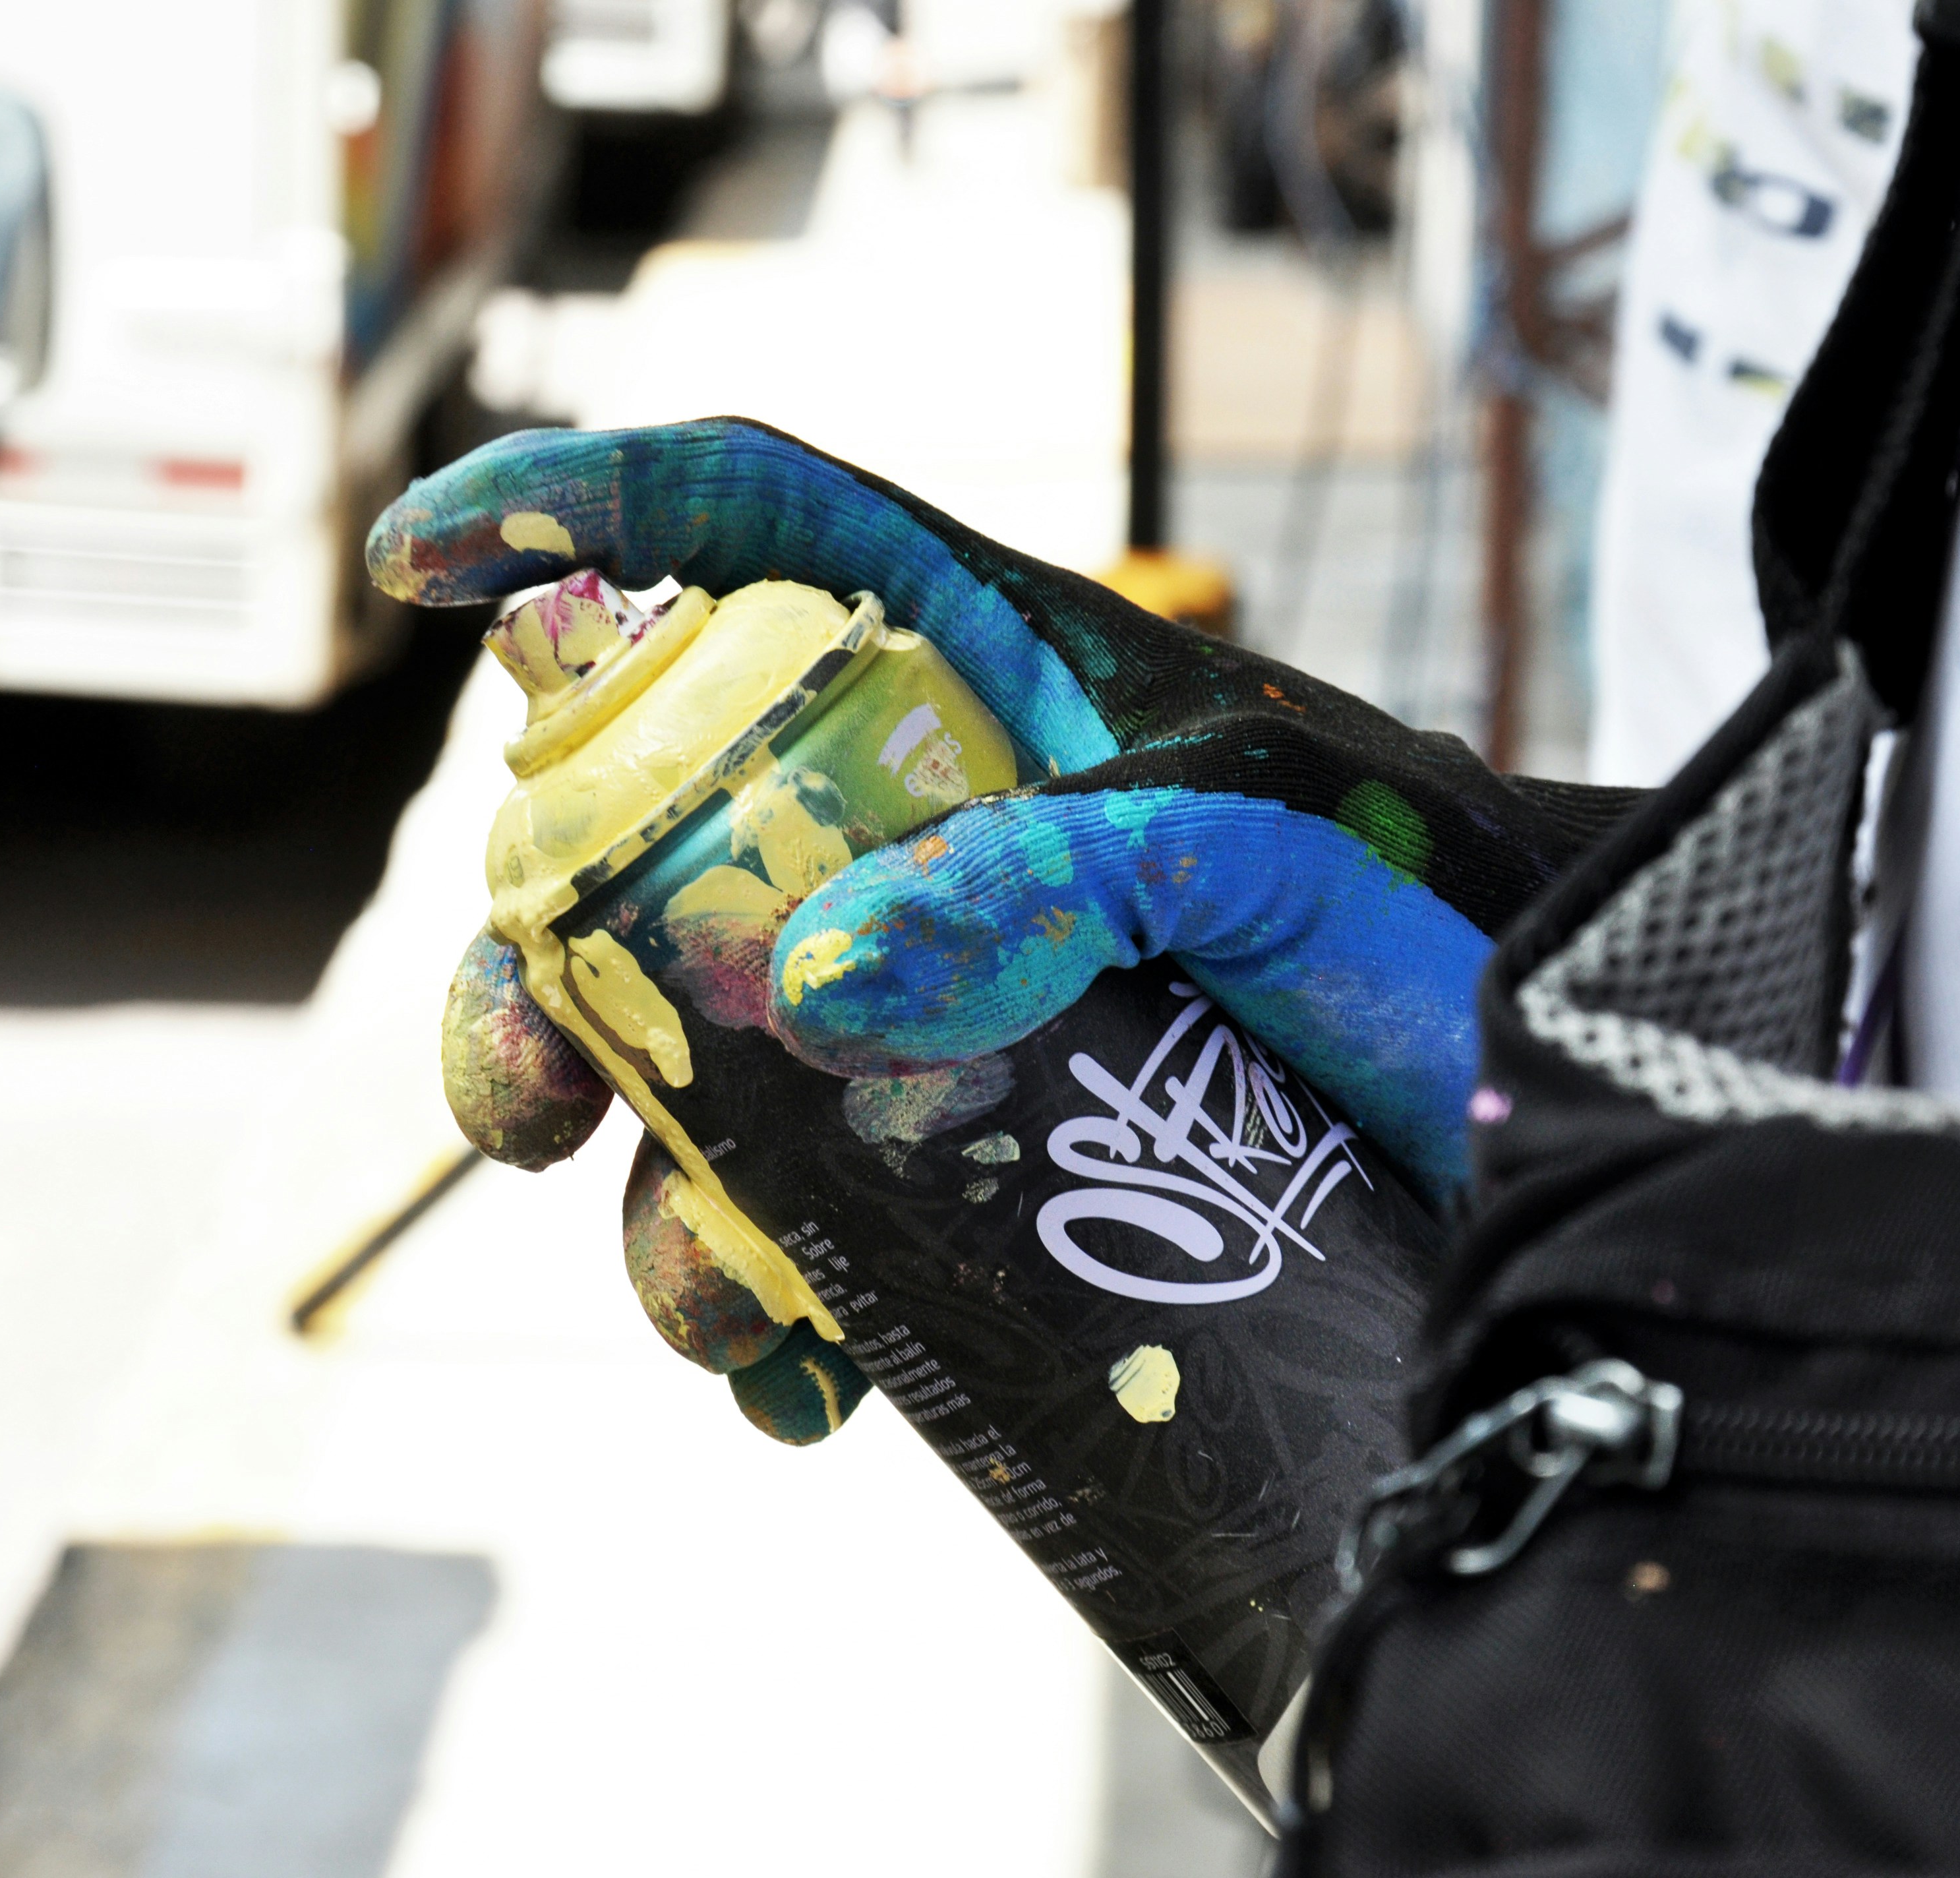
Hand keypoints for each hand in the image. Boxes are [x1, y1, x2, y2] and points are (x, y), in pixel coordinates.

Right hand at [387, 419, 1631, 1436]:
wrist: (1538, 1091)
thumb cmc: (1431, 901)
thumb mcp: (1263, 841)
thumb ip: (1062, 869)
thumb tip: (810, 985)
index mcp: (975, 669)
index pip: (746, 527)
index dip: (572, 512)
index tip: (422, 564)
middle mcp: (909, 818)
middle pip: (637, 853)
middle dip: (537, 980)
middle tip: (528, 1104)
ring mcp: (921, 985)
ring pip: (694, 1072)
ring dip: (656, 1199)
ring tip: (727, 1313)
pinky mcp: (962, 1139)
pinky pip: (804, 1217)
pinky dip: (771, 1308)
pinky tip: (806, 1388)